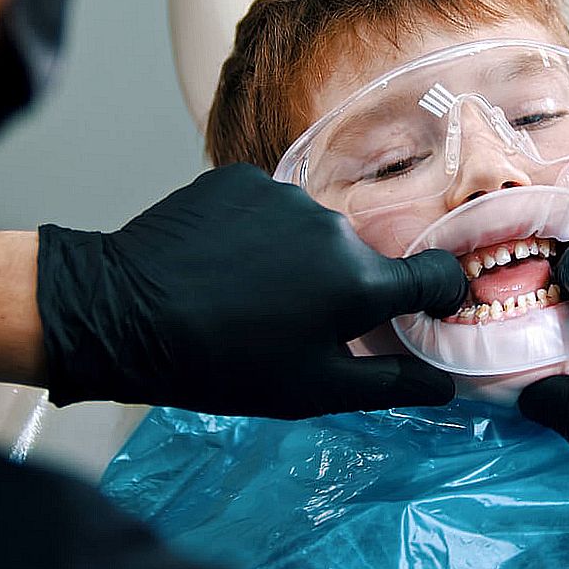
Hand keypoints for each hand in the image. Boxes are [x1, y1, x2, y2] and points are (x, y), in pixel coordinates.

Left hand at [35, 164, 466, 418]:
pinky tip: (221, 262)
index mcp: (359, 282)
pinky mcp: (238, 177)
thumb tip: (446, 385)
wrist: (121, 315)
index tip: (430, 306)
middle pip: (359, 258)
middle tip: (291, 324)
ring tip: (246, 294)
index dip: (441, 293)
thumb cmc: (222, 366)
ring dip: (295, 259)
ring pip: (311, 232)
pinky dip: (255, 232)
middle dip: (340, 288)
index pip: (434, 274)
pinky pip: (266, 206)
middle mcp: (333, 226)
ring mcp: (283, 195)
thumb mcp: (313, 391)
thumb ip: (390, 384)